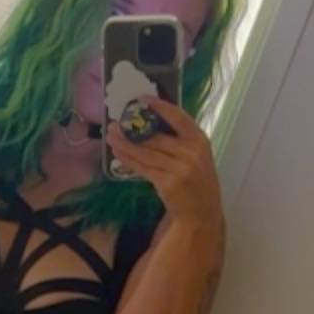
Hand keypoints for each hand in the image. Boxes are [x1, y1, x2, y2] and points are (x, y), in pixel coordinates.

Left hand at [107, 96, 221, 234]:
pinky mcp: (167, 183)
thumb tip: (150, 124)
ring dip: (125, 144)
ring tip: (111, 137)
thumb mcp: (197, 156)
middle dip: (132, 129)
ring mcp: (179, 169)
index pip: (178, 117)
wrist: (202, 213)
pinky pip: (143, 168)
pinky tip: (118, 154)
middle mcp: (190, 152)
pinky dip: (129, 160)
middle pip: (155, 136)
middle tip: (115, 124)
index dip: (160, 106)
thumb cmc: (197, 183)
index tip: (142, 99)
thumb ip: (180, 141)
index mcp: (200, 141)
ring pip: (146, 152)